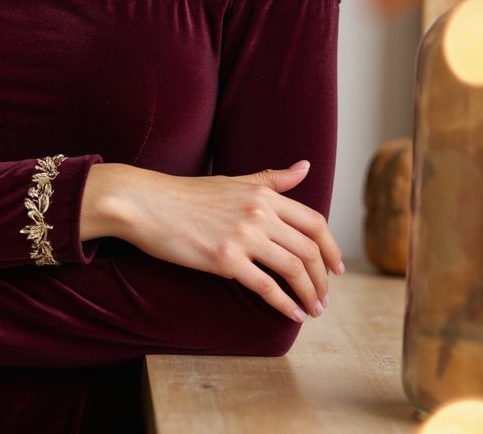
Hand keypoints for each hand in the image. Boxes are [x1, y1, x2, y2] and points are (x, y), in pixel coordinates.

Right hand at [83, 160, 342, 321]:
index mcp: (262, 193)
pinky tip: (293, 316)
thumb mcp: (233, 180)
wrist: (145, 203)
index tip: (336, 267)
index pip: (314, 221)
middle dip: (323, 278)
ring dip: (310, 294)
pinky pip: (266, 287)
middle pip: (309, 249)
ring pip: (293, 269)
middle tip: (324, 296)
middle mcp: (258, 212)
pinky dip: (285, 304)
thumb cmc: (185, 194)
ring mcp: (242, 236)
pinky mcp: (224, 259)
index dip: (331, 247)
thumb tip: (305, 167)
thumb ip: (271, 179)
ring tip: (313, 309)